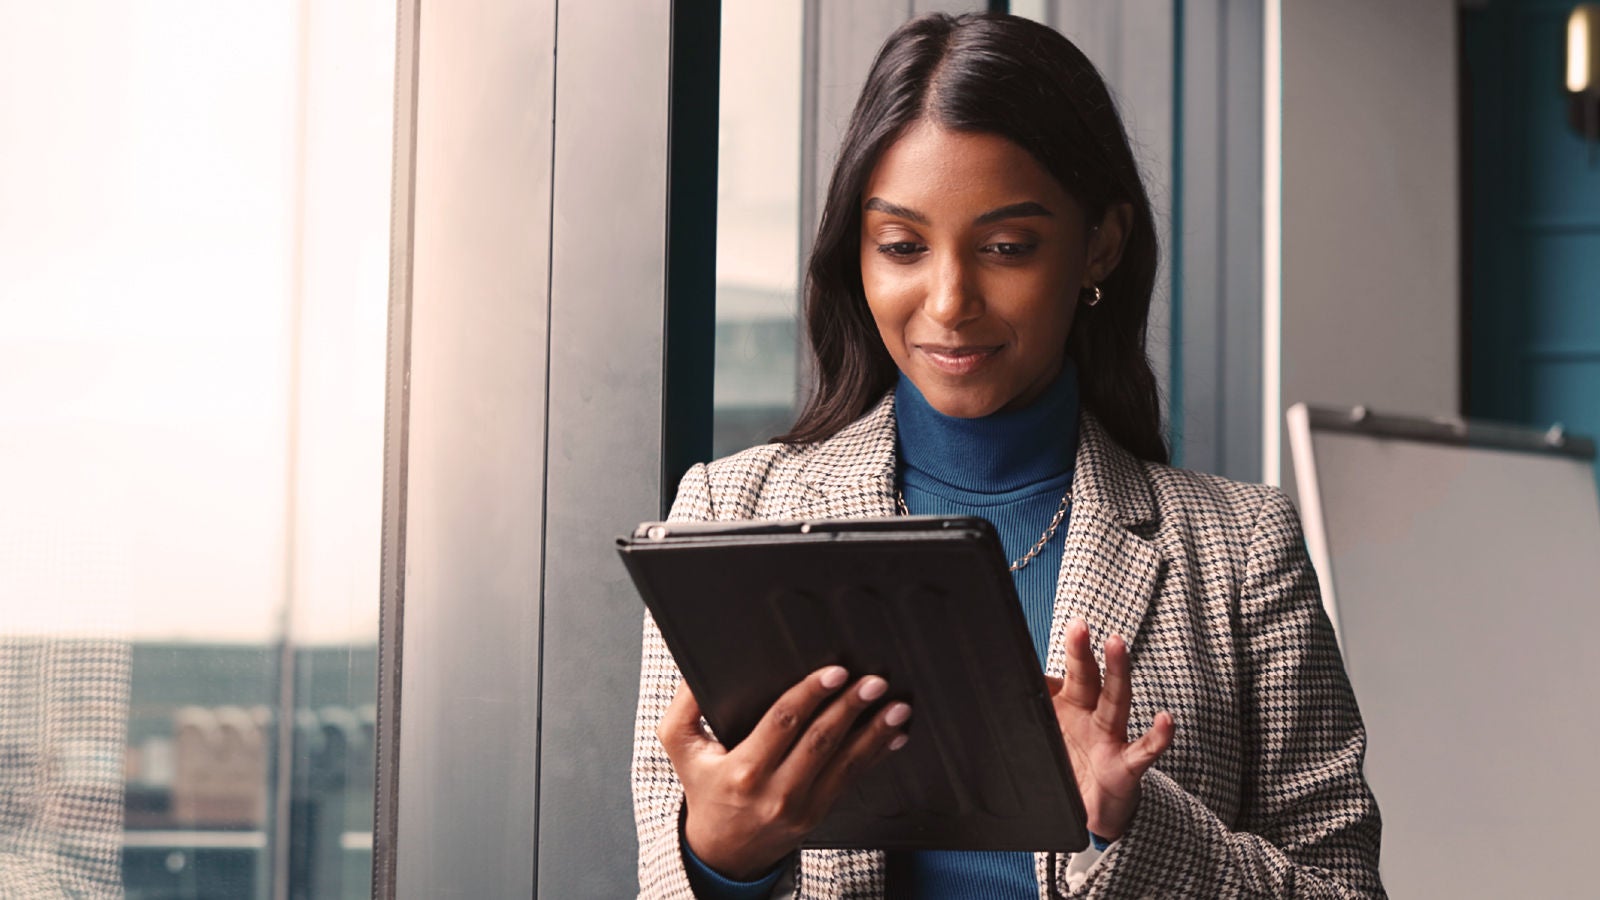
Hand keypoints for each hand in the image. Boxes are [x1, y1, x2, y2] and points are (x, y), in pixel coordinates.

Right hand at [657, 667, 911, 880]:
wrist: (722, 852)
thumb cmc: (705, 790)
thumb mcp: (681, 748)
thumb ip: (685, 707)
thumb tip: (696, 672)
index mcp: (743, 769)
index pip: (782, 723)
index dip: (811, 694)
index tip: (834, 672)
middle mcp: (776, 790)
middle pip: (820, 740)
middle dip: (851, 707)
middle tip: (874, 681)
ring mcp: (802, 805)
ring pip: (844, 761)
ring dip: (874, 731)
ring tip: (896, 706)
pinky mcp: (820, 812)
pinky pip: (852, 779)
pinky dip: (876, 755)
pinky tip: (894, 735)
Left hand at [1046, 618, 1174, 841]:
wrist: (1093, 813)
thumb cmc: (1071, 767)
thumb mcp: (1047, 737)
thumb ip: (1034, 710)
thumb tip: (1008, 684)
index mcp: (1070, 707)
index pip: (1063, 675)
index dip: (1053, 661)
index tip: (1045, 638)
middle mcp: (1092, 716)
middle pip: (1088, 679)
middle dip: (1082, 652)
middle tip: (1078, 625)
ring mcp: (1111, 739)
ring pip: (1115, 701)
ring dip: (1117, 672)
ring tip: (1116, 645)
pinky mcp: (1126, 767)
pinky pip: (1144, 750)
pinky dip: (1157, 736)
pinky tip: (1165, 720)